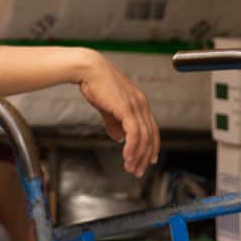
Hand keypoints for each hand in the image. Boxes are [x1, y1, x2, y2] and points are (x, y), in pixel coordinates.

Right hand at [77, 52, 160, 176]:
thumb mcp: (109, 107)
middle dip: (145, 156)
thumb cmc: (97, 84)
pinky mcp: (126, 109)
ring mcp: (136, 106)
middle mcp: (142, 105)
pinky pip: (134, 133)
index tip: (149, 160)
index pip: (152, 129)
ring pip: (143, 137)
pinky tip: (127, 157)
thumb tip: (118, 138)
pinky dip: (132, 148)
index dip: (152, 146)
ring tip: (130, 168)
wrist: (88, 69)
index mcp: (140, 103)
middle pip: (150, 136)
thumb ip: (115, 123)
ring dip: (137, 156)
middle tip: (138, 170)